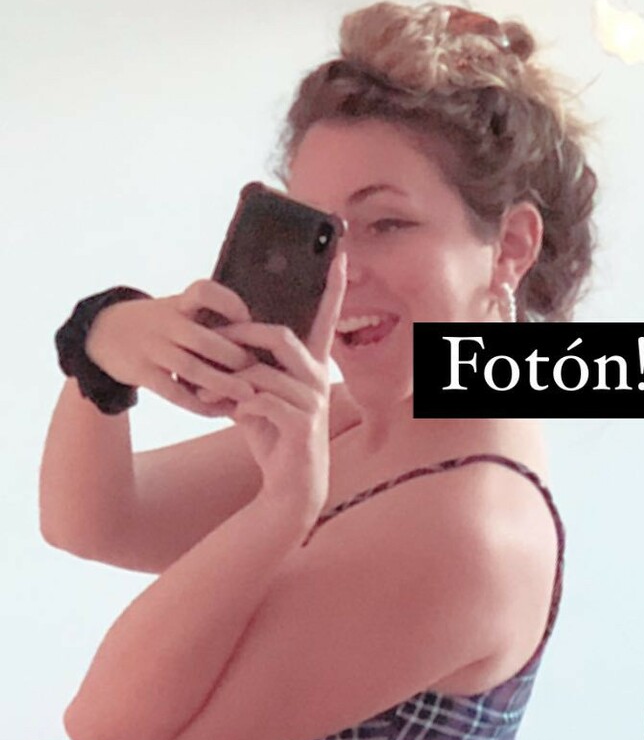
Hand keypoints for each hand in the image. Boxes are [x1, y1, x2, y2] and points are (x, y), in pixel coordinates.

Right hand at [84, 282, 260, 417]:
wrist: (103, 333)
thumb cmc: (157, 325)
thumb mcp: (176, 309)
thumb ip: (208, 319)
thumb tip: (257, 336)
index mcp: (177, 304)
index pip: (203, 291)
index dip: (229, 303)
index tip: (247, 320)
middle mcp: (165, 323)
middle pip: (204, 339)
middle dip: (235, 356)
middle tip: (261, 371)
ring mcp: (151, 348)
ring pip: (192, 369)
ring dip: (223, 384)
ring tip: (248, 395)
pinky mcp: (142, 372)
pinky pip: (174, 393)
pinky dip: (200, 404)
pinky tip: (219, 411)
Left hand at [211, 247, 348, 528]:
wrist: (291, 485)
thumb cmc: (275, 437)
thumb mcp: (256, 396)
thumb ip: (245, 369)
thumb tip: (217, 342)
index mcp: (312, 366)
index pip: (326, 318)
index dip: (333, 287)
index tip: (340, 255)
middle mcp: (318, 378)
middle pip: (280, 336)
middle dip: (241, 336)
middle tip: (213, 340)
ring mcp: (312, 400)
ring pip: (263, 370)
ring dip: (229, 379)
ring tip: (207, 390)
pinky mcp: (300, 422)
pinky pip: (259, 398)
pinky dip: (235, 405)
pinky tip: (224, 413)